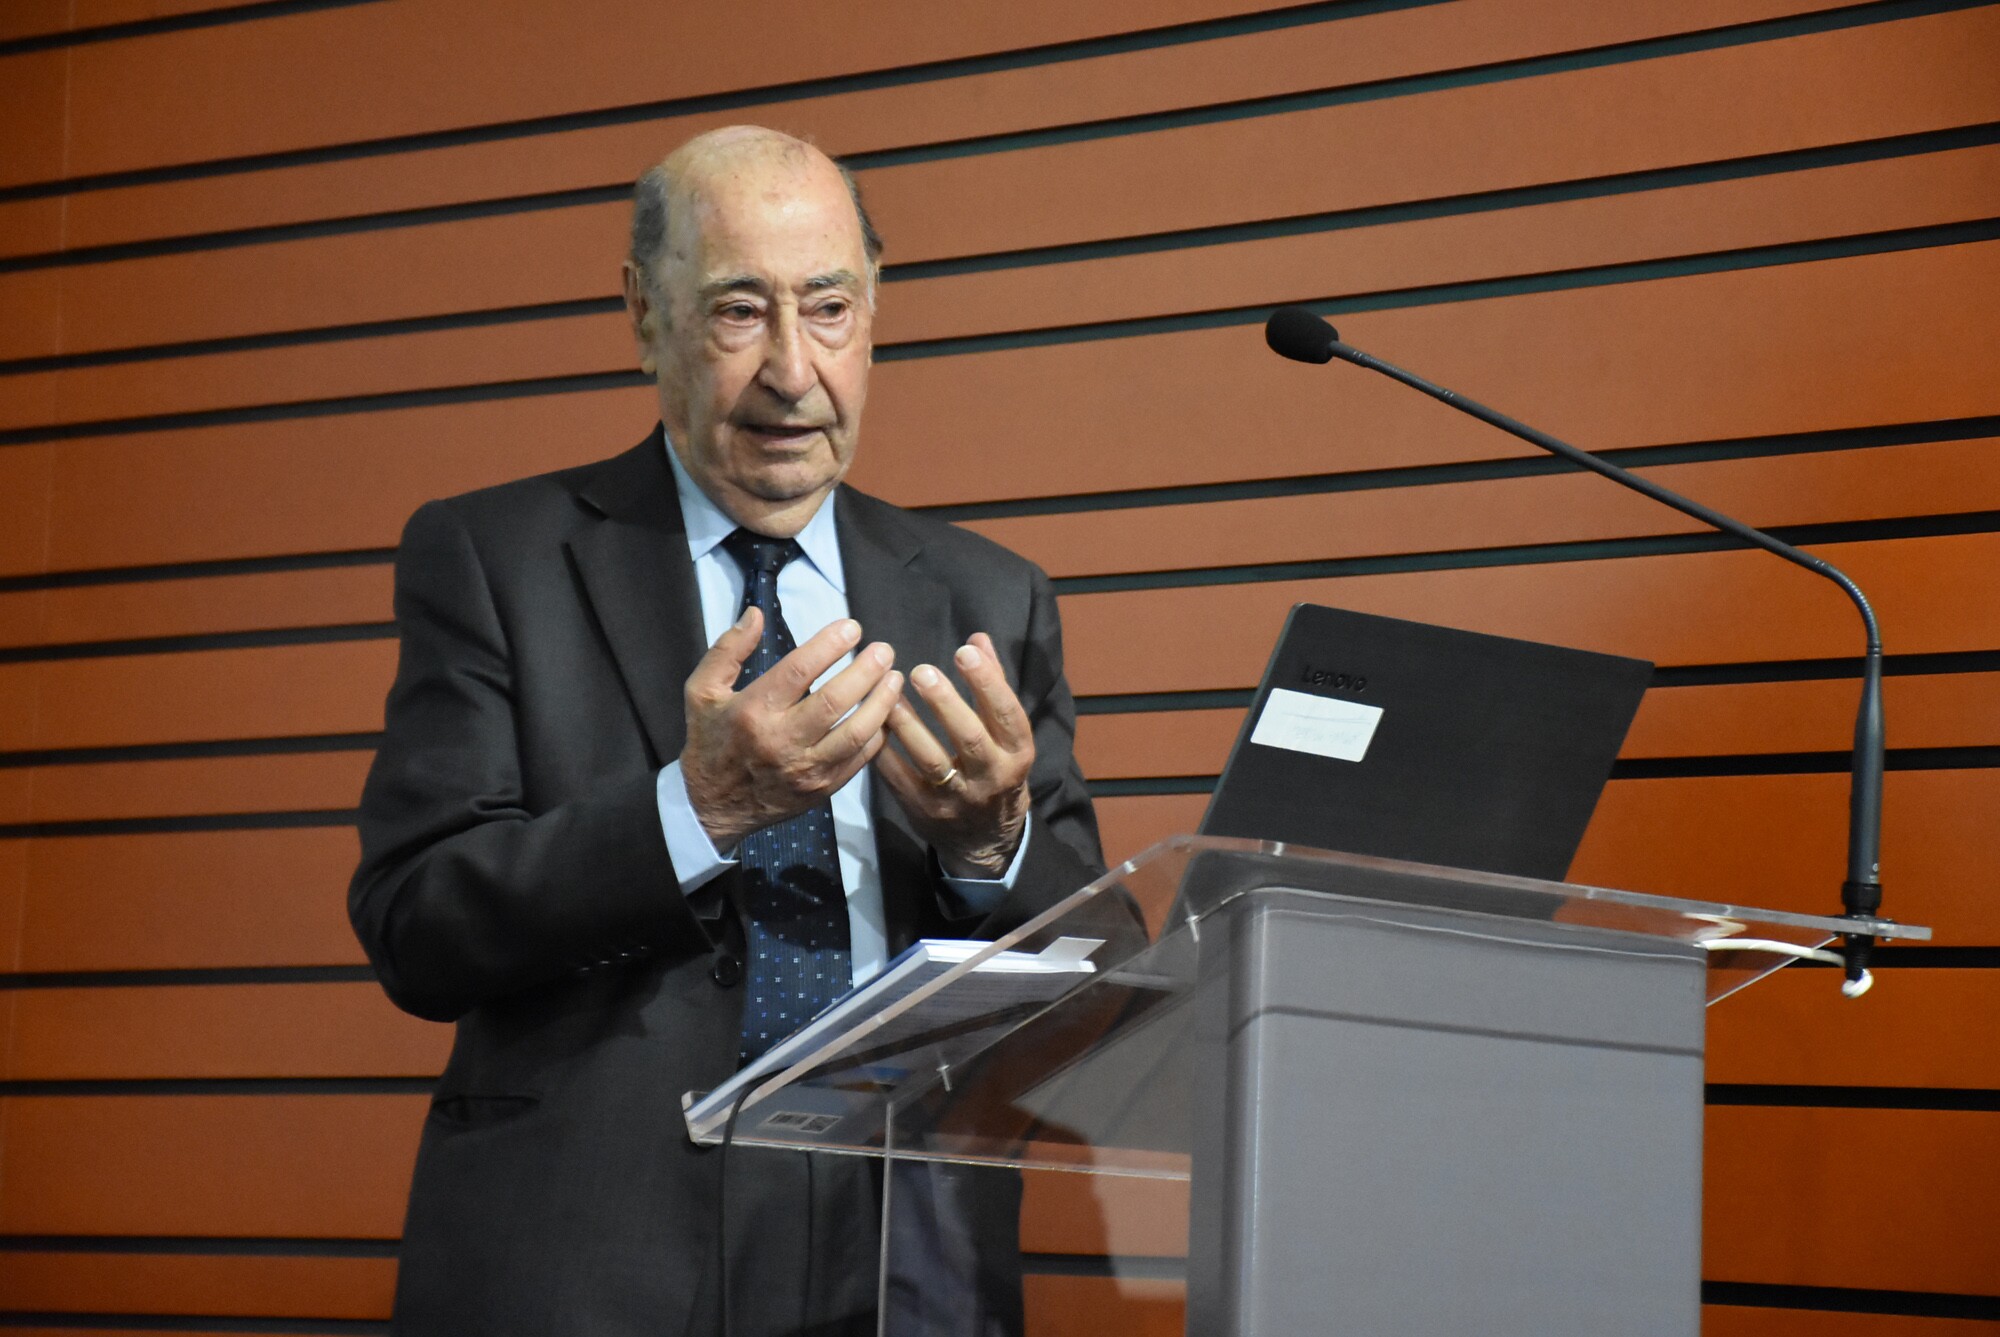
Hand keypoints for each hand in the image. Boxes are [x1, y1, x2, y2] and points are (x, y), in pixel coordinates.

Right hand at [680, 609, 902, 848]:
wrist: (713, 805)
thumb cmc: (710, 740)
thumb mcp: (702, 690)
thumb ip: (728, 649)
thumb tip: (756, 615)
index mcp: (753, 711)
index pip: (798, 670)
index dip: (829, 645)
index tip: (852, 627)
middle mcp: (781, 741)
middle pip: (834, 701)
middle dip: (866, 671)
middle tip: (884, 650)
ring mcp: (805, 769)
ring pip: (855, 733)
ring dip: (881, 703)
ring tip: (894, 678)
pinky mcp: (822, 789)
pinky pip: (859, 760)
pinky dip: (877, 735)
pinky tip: (885, 713)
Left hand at [876, 633, 1033, 878]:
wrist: (985, 839)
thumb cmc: (995, 770)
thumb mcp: (1006, 734)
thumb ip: (993, 686)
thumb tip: (977, 639)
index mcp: (1017, 753)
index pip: (1007, 714)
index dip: (987, 682)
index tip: (965, 652)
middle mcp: (991, 777)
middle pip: (969, 739)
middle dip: (945, 703)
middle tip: (920, 671)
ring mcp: (956, 798)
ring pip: (931, 760)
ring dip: (907, 725)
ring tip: (889, 694)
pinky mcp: (924, 812)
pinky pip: (900, 779)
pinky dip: (885, 752)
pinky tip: (872, 724)